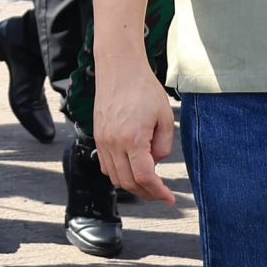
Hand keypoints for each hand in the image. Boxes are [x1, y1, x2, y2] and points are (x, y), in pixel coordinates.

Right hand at [93, 58, 176, 206]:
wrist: (119, 68)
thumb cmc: (144, 88)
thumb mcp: (164, 117)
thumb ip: (163, 146)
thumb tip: (155, 163)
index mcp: (132, 139)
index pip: (144, 178)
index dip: (157, 192)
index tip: (169, 198)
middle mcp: (113, 143)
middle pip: (127, 183)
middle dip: (146, 192)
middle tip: (161, 193)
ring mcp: (102, 140)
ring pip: (114, 177)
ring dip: (132, 184)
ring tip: (148, 181)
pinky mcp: (97, 135)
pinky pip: (105, 164)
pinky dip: (118, 173)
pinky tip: (131, 168)